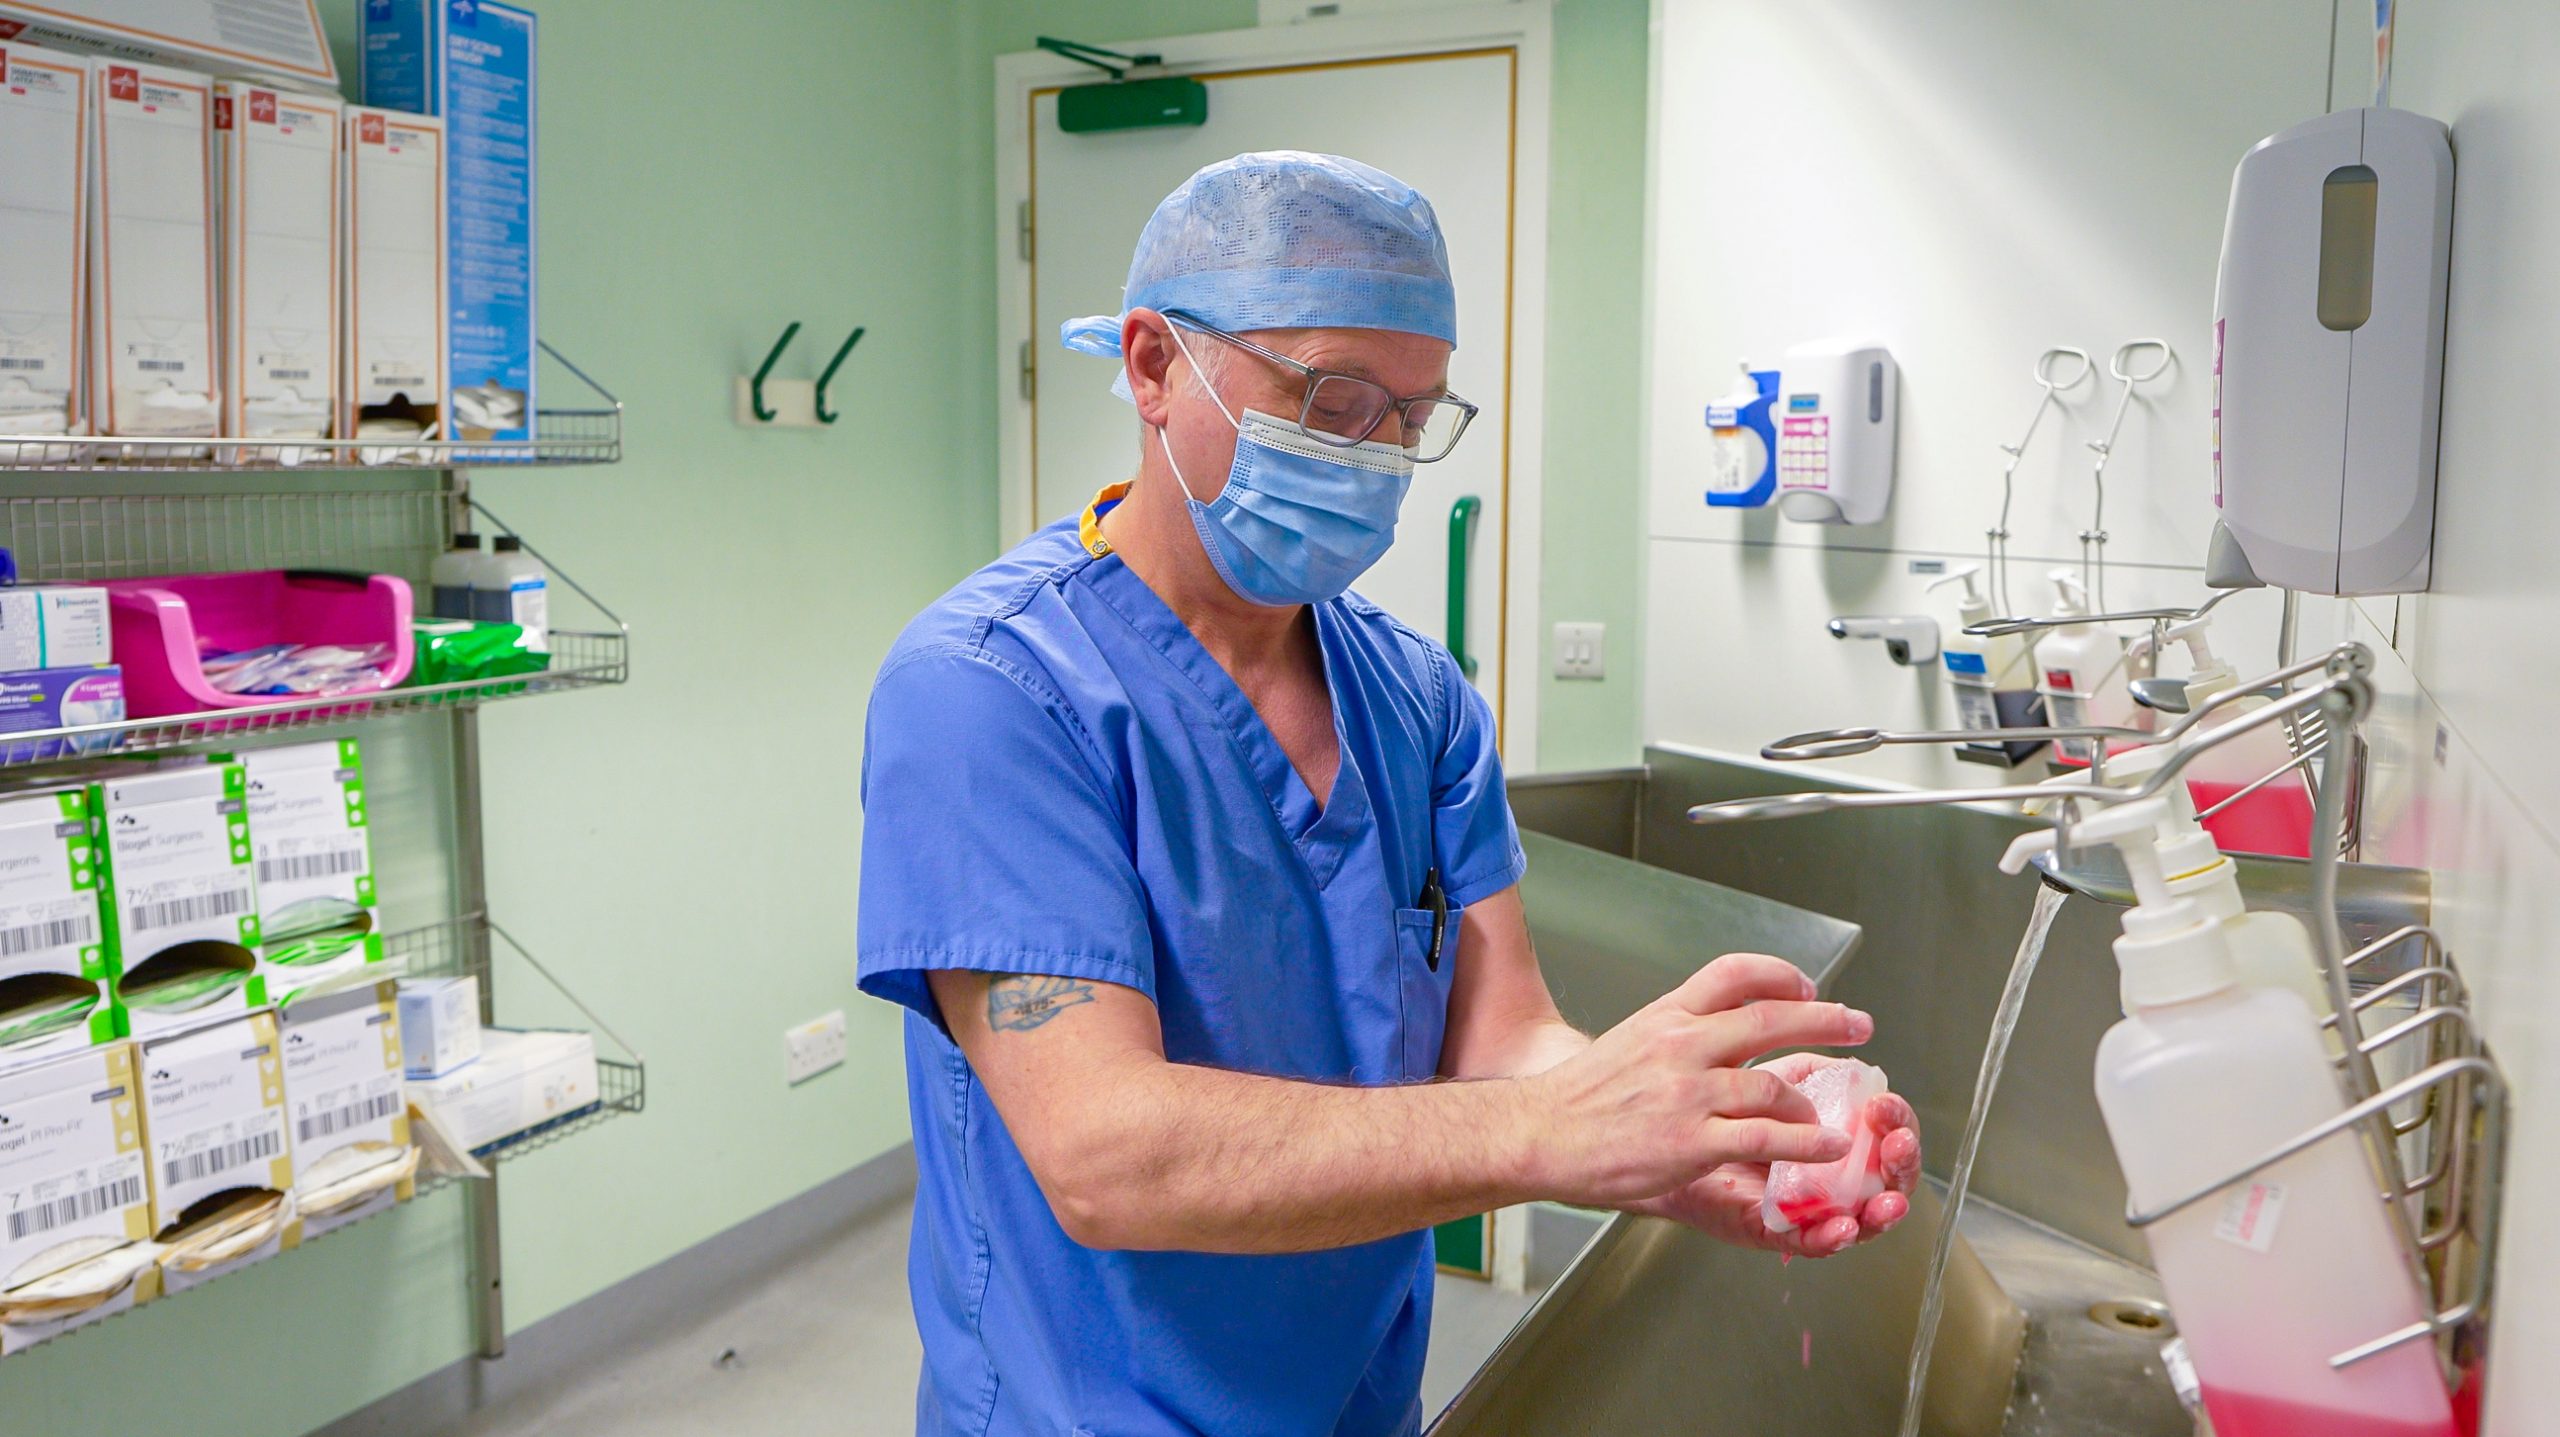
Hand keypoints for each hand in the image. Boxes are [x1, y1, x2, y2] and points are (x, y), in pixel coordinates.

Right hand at [1519, 954, 1874, 1207]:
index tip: (1807, 986)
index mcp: (1667, 1016)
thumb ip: (1676, 1034)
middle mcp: (1682, 1045)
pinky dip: (1805, 1143)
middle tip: (1857, 1025)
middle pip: (1770, 1018)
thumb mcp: (1629, 1041)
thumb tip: (1718, 1033)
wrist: (1538, 1134)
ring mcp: (1689, 1093)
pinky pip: (1766, 1139)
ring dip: (1811, 1101)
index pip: (1734, 973)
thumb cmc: (1578, 1099)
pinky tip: (1823, 1146)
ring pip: (1774, 1085)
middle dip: (1825, 1020)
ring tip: (1827, 1115)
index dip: (1780, 975)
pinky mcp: (1692, 1141)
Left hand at [1626, 1052, 1920, 1257]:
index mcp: (1831, 1132)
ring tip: (1887, 1198)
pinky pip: (1807, 1240)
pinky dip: (1828, 1236)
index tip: (1886, 1102)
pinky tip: (1842, 1226)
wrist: (1648, 1140)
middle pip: (1884, 1172)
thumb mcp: (1762, 1079)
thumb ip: (1809, 1071)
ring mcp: (1800, 1204)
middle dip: (1901, 1160)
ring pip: (1859, 1213)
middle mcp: (1824, 1171)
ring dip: (1881, 1206)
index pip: (1883, 1130)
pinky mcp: (1768, 1229)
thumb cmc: (1710, 1110)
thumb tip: (1849, 1056)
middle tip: (1898, 1144)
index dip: (1896, 1118)